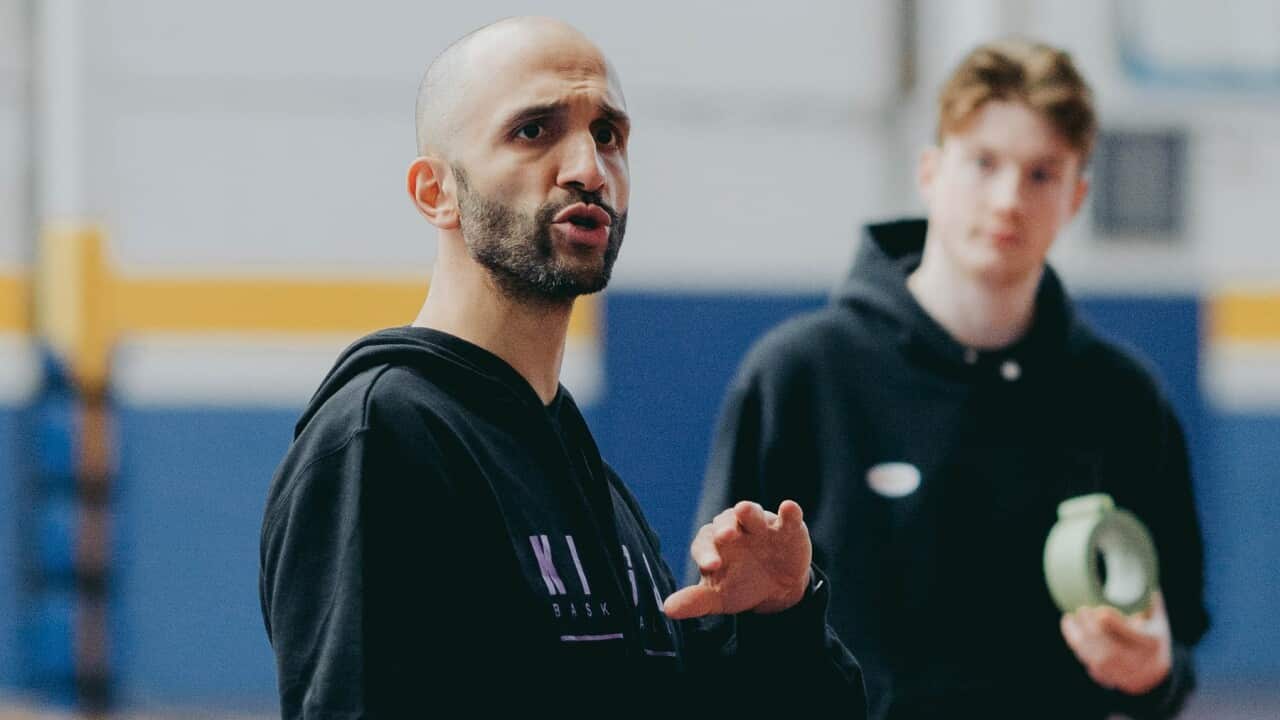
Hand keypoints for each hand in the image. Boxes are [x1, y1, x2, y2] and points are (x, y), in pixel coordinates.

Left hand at [663, 500, 811, 619]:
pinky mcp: (787, 528)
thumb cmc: (740, 585)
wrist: (776, 588)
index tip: (711, 566)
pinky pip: (788, 517)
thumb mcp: (719, 597)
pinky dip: (789, 512)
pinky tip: (789, 508)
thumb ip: (695, 601)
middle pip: (725, 521)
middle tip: (725, 536)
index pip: (704, 543)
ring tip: (744, 510)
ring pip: (752, 513)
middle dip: (725, 528)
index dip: (706, 553)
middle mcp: (734, 528)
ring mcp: (761, 525)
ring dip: (749, 512)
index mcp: (714, 543)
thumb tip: (667, 610)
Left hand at [1060, 590, 1172, 694]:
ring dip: (1079, 637)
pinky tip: (1069, 627)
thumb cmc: (1153, 638)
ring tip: (1070, 617)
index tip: (1100, 610)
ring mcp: (1121, 673)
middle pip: (1110, 648)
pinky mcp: (1106, 678)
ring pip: (1096, 657)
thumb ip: (1149, 600)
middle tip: (1081, 610)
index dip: (1114, 623)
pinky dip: (1076, 645)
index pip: (1132, 635)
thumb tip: (1142, 574)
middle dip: (1092, 629)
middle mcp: (1137, 662)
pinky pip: (1088, 662)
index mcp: (1150, 644)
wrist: (1154, 676)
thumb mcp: (1158, 620)